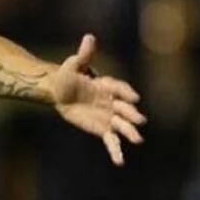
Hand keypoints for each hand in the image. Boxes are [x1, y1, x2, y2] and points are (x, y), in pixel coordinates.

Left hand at [47, 35, 146, 166]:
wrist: (60, 91)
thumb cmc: (67, 75)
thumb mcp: (74, 65)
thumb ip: (84, 55)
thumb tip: (89, 37)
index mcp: (107, 85)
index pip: (119, 89)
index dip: (126, 92)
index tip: (133, 97)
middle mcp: (112, 101)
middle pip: (125, 108)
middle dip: (132, 114)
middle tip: (140, 121)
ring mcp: (109, 116)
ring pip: (122, 125)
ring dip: (130, 132)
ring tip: (137, 140)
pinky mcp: (102, 128)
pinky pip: (111, 140)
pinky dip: (116, 151)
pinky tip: (120, 162)